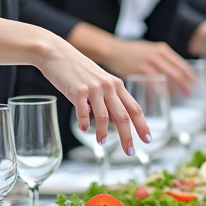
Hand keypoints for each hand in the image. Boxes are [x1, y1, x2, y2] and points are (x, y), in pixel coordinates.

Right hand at [36, 37, 150, 155]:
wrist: (57, 53)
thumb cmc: (77, 69)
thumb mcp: (99, 80)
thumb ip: (107, 98)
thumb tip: (113, 120)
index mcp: (116, 85)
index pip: (135, 108)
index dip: (142, 125)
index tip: (148, 139)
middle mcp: (108, 86)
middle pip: (123, 116)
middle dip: (127, 136)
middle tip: (129, 152)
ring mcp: (93, 88)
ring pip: (104, 116)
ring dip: (104, 133)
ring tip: (102, 142)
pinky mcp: (77, 91)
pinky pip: (83, 112)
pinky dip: (84, 124)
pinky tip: (84, 129)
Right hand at [98, 39, 197, 95]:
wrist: (113, 50)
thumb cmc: (131, 52)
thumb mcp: (149, 49)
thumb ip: (161, 58)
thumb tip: (173, 72)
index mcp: (162, 49)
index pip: (181, 64)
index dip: (189, 75)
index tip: (193, 82)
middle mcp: (158, 55)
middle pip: (177, 73)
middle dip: (185, 85)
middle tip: (188, 93)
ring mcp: (149, 63)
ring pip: (167, 79)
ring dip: (174, 90)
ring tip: (178, 96)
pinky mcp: (140, 71)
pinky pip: (155, 84)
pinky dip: (161, 91)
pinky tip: (164, 96)